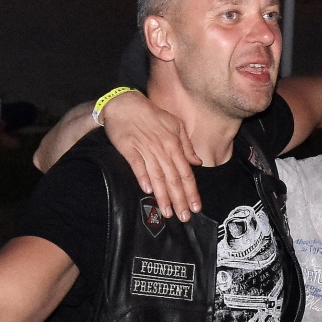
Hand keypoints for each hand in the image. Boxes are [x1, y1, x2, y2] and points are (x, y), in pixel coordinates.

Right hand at [102, 93, 201, 221]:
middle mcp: (162, 149)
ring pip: (158, 176)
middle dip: (180, 199)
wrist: (125, 103)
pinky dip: (143, 177)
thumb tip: (196, 162)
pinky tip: (147, 191)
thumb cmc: (151, 114)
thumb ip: (186, 145)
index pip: (186, 173)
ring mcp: (146, 149)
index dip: (191, 191)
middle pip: (174, 178)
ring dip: (163, 196)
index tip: (196, 207)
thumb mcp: (175, 125)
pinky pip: (137, 165)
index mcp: (174, 144)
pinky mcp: (129, 148)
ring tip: (167, 212)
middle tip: (184, 217)